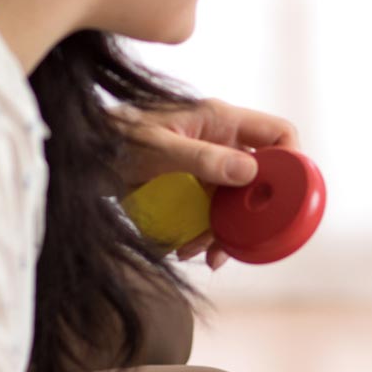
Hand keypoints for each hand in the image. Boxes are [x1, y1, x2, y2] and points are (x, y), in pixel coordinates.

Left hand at [116, 98, 297, 267]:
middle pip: (259, 178)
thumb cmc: (112, 137)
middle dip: (251, 212)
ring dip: (224, 229)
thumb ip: (203, 159)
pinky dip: (203, 232)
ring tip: (202, 252)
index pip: (278, 133)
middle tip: (238, 241)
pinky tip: (185, 248)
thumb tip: (251, 173)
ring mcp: (205, 164)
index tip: (285, 195)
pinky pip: (210, 211)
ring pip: (234, 201)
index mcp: (220, 119)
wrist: (79, 152)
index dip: (291, 160)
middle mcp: (219, 140)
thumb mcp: (157, 150)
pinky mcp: (189, 185)